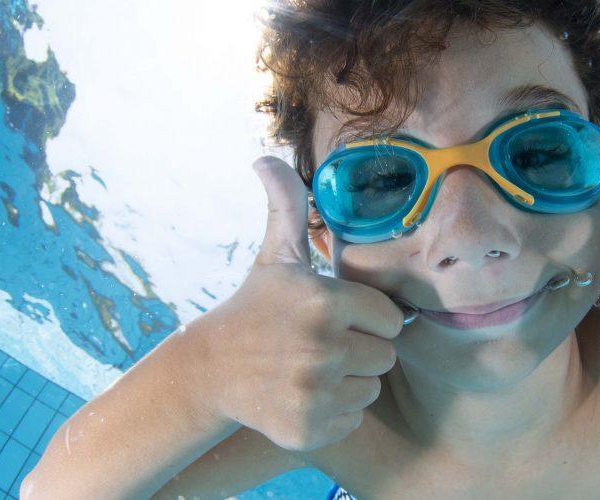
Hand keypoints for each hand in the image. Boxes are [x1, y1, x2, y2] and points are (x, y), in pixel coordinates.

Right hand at [188, 155, 401, 451]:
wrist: (209, 371)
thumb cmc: (255, 308)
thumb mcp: (275, 256)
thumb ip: (287, 206)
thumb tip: (265, 158)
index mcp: (324, 302)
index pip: (390, 318)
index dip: (368, 318)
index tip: (336, 317)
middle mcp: (321, 348)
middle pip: (385, 355)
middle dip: (361, 349)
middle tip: (322, 344)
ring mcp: (314, 392)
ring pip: (371, 388)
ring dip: (350, 381)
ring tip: (312, 367)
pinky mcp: (309, 429)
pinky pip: (352, 418)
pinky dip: (334, 412)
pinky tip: (304, 395)